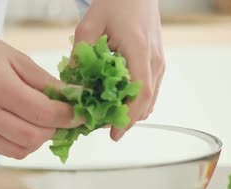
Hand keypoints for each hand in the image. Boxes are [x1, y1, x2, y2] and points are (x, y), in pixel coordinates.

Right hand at [0, 25, 80, 158]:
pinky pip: (6, 150)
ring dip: (39, 139)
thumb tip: (76, 99)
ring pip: (21, 150)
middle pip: (33, 137)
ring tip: (41, 120)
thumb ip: (47, 83)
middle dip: (55, 130)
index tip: (82, 113)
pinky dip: (22, 143)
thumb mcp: (18, 58)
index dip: (68, 116)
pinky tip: (23, 124)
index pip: (43, 113)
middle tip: (62, 117)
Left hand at [74, 0, 164, 140]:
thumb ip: (81, 52)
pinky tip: (117, 102)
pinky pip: (150, 90)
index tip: (114, 133)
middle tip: (102, 127)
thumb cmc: (117, 2)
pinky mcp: (157, 63)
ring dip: (131, 111)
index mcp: (140, 52)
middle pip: (146, 103)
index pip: (140, 94)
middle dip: (126, 119)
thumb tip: (71, 80)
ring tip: (107, 116)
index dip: (128, 117)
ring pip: (150, 99)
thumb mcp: (90, 23)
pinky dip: (136, 101)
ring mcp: (159, 63)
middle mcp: (154, 61)